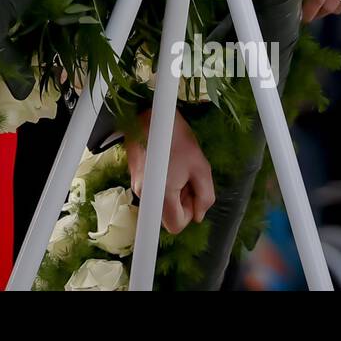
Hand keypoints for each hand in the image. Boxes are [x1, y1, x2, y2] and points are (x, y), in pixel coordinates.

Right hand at [124, 107, 214, 233]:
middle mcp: (144, 195)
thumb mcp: (202, 168)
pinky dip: (162, 183)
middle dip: (180, 202)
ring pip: (160, 203)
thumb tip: (198, 216)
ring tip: (177, 166)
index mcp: (161, 195)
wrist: (151, 114)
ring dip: (172, 191)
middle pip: (166, 216)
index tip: (191, 191)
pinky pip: (152, 191)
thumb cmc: (178, 138)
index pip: (175, 227)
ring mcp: (136, 185)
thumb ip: (206, 198)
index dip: (188, 214)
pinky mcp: (134, 176)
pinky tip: (167, 162)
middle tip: (187, 176)